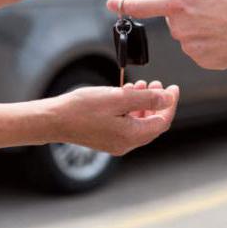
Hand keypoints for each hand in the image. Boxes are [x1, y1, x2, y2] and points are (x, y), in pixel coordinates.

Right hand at [49, 81, 179, 155]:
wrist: (54, 120)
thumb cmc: (82, 108)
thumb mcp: (118, 98)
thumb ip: (146, 98)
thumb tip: (168, 99)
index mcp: (131, 136)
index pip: (161, 121)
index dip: (170, 104)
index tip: (173, 88)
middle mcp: (126, 144)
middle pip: (152, 123)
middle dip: (157, 102)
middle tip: (157, 83)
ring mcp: (115, 143)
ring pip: (139, 123)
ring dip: (143, 104)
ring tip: (141, 85)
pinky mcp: (106, 138)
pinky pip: (127, 125)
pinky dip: (131, 109)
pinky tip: (125, 94)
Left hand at [107, 0, 226, 69]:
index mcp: (179, 2)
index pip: (145, 5)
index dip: (125, 4)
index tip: (111, 4)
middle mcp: (181, 26)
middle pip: (173, 21)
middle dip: (187, 14)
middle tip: (213, 8)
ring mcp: (192, 46)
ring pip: (187, 36)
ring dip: (199, 29)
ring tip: (224, 21)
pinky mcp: (204, 60)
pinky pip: (199, 50)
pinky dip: (209, 43)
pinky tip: (226, 35)